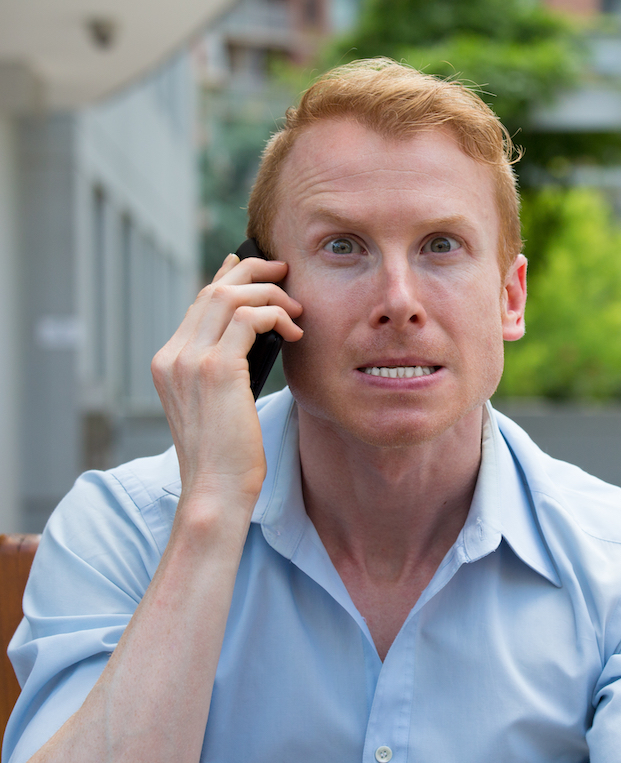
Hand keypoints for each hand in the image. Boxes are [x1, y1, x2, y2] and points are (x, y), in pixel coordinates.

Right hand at [151, 253, 303, 503]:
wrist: (215, 488)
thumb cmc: (228, 453)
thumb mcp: (221, 402)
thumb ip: (227, 367)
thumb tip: (256, 334)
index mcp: (169, 362)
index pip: (199, 303)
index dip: (227, 276)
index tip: (252, 263)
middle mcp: (173, 355)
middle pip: (214, 290)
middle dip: (254, 273)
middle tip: (286, 273)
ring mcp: (190, 360)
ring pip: (231, 296)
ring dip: (271, 294)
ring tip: (297, 310)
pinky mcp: (217, 369)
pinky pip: (250, 318)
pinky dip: (277, 315)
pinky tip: (295, 333)